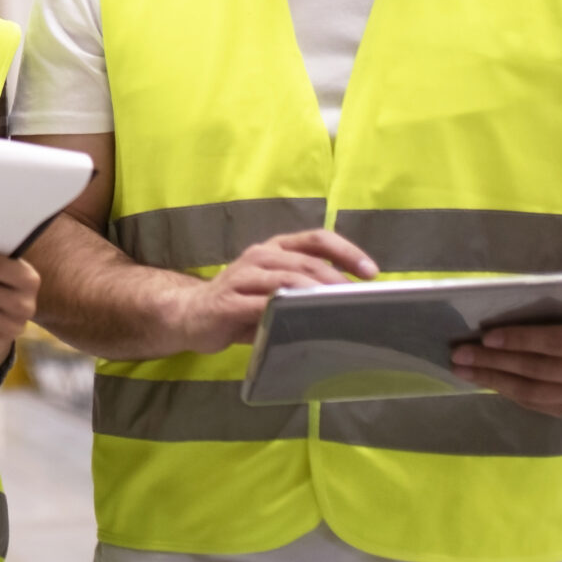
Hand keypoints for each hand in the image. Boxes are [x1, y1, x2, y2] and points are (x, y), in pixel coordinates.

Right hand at [178, 230, 376, 355]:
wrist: (189, 314)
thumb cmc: (240, 304)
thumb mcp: (274, 291)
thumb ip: (302, 290)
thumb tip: (349, 304)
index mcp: (274, 249)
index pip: (316, 239)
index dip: (346, 251)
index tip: (371, 272)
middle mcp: (259, 256)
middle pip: (306, 261)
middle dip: (337, 280)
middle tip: (360, 301)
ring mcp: (242, 276)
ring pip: (287, 280)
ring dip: (316, 294)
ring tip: (338, 310)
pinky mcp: (229, 301)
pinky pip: (262, 304)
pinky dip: (286, 311)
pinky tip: (302, 322)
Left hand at [451, 292, 561, 416]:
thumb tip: (531, 286)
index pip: (555, 342)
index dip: (520, 340)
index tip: (485, 336)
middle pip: (538, 370)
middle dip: (494, 361)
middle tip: (460, 353)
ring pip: (532, 391)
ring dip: (492, 379)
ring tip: (461, 368)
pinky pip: (533, 403)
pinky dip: (505, 390)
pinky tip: (482, 379)